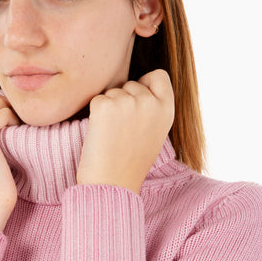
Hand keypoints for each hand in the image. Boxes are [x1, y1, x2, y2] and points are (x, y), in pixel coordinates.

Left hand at [76, 70, 174, 193]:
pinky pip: (96, 99)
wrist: (112, 184)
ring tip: (112, 135)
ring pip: (112, 92)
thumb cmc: (131, 162)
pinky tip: (101, 134)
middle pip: (131, 84)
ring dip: (109, 108)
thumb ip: (153, 108)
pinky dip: (95, 114)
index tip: (138, 99)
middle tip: (122, 130)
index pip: (159, 76)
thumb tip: (140, 86)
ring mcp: (127, 102)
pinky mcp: (104, 106)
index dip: (146, 84)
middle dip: (124, 99)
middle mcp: (150, 102)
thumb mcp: (155, 132)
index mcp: (167, 109)